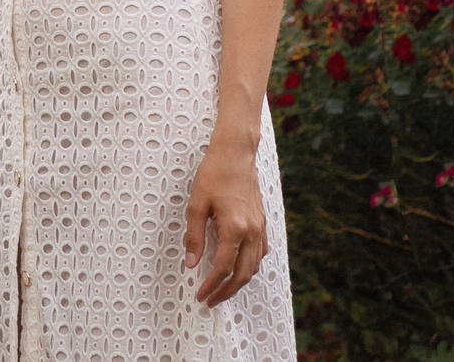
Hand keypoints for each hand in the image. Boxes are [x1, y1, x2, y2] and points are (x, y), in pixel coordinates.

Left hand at [183, 137, 269, 306]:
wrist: (236, 153)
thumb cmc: (214, 174)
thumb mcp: (197, 204)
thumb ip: (194, 236)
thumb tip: (191, 264)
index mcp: (235, 228)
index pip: (223, 268)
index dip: (211, 285)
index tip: (200, 295)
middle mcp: (252, 232)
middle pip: (242, 274)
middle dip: (226, 291)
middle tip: (210, 300)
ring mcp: (260, 228)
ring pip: (254, 266)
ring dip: (239, 282)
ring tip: (222, 289)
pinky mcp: (262, 222)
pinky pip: (260, 253)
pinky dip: (250, 266)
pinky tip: (238, 268)